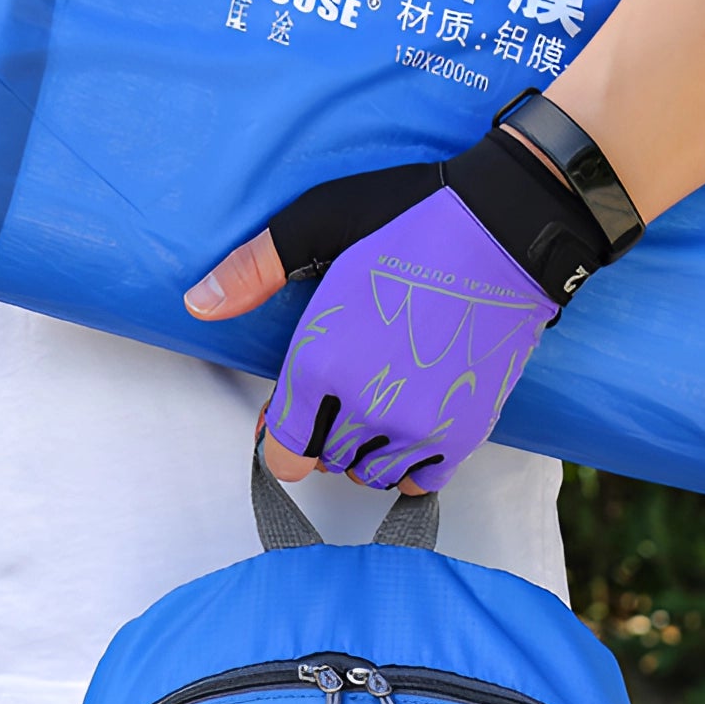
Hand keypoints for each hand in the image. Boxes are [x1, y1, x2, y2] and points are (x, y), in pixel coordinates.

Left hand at [185, 127, 612, 494]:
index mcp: (321, 362)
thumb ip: (255, 270)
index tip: (293, 406)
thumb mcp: (320, 223)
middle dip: (323, 433)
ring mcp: (418, 427)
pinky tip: (413, 421)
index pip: (281, 451)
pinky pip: (416, 483)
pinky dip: (409, 464)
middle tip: (347, 385)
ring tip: (380, 398)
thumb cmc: (409, 220)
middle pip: (324, 463)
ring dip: (365, 450)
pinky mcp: (461, 435)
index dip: (280, 433)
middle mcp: (366, 406)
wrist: (508, 230)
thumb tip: (196, 304)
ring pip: (367, 476)